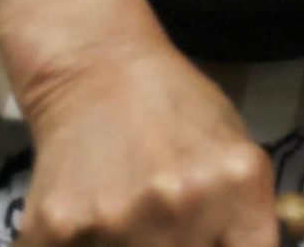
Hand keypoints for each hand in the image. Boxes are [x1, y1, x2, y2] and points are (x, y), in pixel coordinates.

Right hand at [1, 0, 275, 246]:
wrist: (99, 74)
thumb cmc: (179, 112)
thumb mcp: (235, 150)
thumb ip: (249, 210)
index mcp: (238, 184)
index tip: (221, 244)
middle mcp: (182, 209)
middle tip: (176, 232)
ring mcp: (116, 226)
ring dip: (132, 246)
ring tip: (133, 222)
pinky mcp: (54, 236)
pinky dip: (88, 246)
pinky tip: (95, 224)